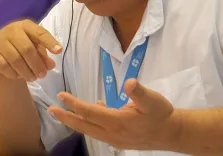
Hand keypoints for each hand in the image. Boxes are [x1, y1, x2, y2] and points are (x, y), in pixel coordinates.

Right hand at [0, 20, 62, 81]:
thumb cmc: (21, 48)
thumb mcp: (35, 50)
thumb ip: (43, 56)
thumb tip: (50, 65)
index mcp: (25, 25)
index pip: (39, 32)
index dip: (50, 42)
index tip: (59, 51)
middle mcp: (11, 29)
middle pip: (27, 49)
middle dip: (37, 64)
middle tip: (43, 75)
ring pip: (15, 60)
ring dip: (26, 72)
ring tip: (33, 78)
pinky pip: (4, 66)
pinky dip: (13, 73)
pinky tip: (18, 76)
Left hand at [48, 79, 178, 150]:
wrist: (172, 133)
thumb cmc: (161, 114)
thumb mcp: (152, 100)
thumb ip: (139, 92)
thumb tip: (129, 83)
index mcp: (118, 122)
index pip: (90, 112)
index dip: (74, 104)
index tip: (61, 96)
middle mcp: (113, 133)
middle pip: (84, 125)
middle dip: (66, 117)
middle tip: (51, 110)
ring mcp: (115, 139)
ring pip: (90, 130)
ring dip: (75, 121)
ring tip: (63, 113)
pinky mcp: (118, 140)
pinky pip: (99, 132)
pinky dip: (90, 123)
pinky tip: (93, 111)